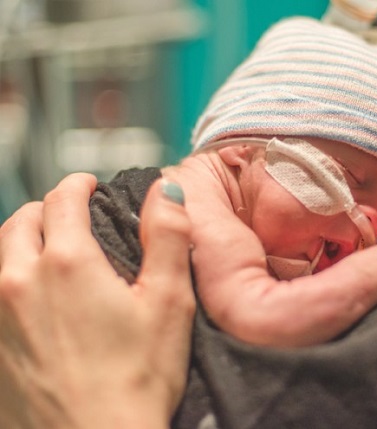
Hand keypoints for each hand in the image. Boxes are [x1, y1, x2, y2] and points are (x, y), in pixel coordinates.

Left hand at [0, 173, 194, 428]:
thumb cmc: (138, 378)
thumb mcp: (169, 301)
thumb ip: (167, 236)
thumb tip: (164, 188)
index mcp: (69, 263)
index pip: (62, 199)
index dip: (78, 183)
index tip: (90, 184)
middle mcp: (21, 280)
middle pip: (21, 220)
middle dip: (46, 207)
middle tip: (71, 212)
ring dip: (21, 237)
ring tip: (47, 245)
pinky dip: (9, 274)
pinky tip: (30, 291)